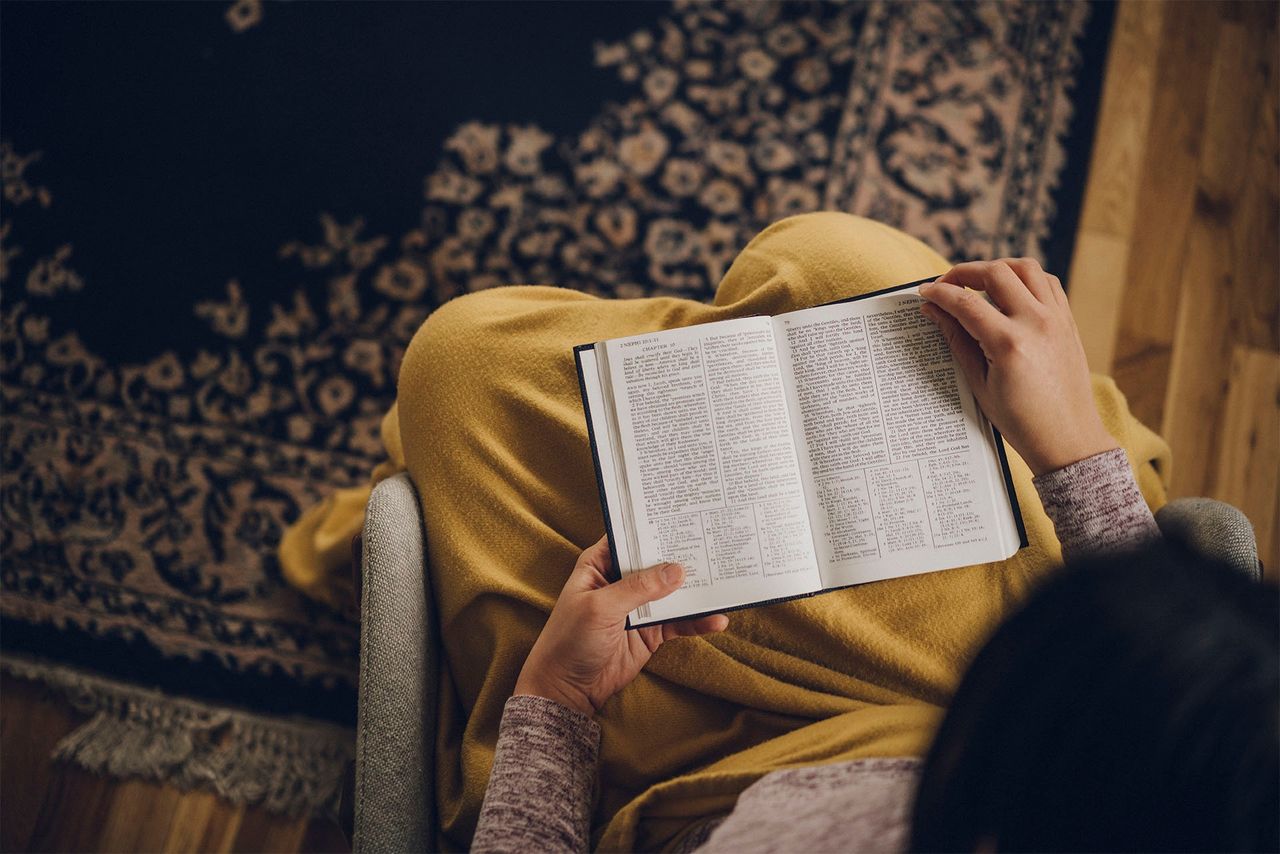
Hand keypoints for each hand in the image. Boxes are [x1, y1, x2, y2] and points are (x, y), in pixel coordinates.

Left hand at [514, 536, 728, 716]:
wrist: (567, 689)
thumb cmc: (570, 640)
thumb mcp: (600, 608)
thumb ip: (638, 588)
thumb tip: (676, 570)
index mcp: (600, 564)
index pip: (630, 537)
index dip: (654, 526)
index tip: (685, 515)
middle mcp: (621, 580)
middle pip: (657, 562)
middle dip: (684, 556)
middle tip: (715, 544)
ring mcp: (639, 606)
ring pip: (673, 591)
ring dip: (696, 588)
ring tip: (726, 581)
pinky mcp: (652, 631)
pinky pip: (679, 621)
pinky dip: (697, 621)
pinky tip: (717, 620)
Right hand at [918, 258, 1117, 475]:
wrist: (1067, 438)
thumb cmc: (1022, 421)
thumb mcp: (979, 384)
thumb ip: (956, 340)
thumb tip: (935, 311)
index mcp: (1010, 344)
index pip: (966, 303)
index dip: (939, 294)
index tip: (924, 294)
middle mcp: (1037, 323)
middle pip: (996, 273)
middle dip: (964, 272)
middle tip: (946, 285)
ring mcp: (1057, 319)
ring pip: (1026, 268)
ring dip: (997, 268)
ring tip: (977, 283)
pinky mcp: (1068, 321)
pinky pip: (1047, 283)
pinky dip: (1024, 278)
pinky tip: (1008, 292)